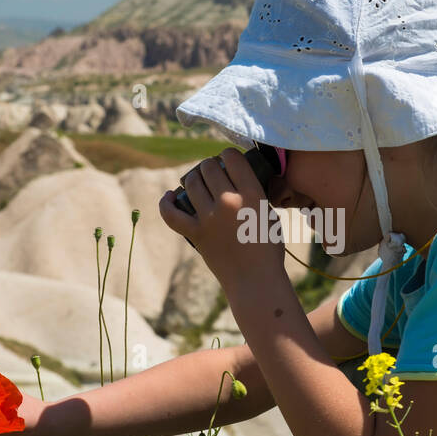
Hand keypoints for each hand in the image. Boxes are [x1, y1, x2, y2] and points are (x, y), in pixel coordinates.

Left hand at [158, 147, 285, 285]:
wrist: (255, 280)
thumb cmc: (268, 248)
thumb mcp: (270, 214)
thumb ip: (255, 194)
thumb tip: (240, 179)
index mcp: (251, 194)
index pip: (231, 158)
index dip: (227, 155)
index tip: (228, 160)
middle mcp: (228, 202)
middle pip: (208, 167)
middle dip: (209, 165)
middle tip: (213, 172)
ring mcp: (208, 218)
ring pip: (191, 183)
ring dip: (193, 178)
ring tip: (198, 182)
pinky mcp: (195, 234)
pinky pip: (171, 214)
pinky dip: (166, 203)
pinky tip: (169, 196)